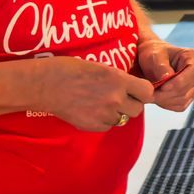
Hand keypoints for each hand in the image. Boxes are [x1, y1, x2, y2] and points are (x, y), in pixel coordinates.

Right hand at [32, 58, 154, 131]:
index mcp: (118, 80)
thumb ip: (118, 78)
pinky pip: (107, 126)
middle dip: (131, 104)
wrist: (45, 84)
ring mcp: (104, 115)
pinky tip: (91, 110)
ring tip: (101, 103)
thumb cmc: (69, 69)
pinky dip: (103, 120)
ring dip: (116, 113)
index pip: (147, 92)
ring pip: (122, 119)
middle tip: (119, 98)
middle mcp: (115, 99)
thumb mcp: (101, 67)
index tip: (137, 90)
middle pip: (137, 110)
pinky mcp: (93, 126)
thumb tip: (131, 87)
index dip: (143, 92)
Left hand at [138, 39, 193, 111]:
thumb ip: (160, 66)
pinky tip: (157, 96)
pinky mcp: (189, 97)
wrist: (151, 61)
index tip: (162, 87)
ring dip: (164, 100)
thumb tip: (167, 77)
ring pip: (183, 100)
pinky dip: (166, 104)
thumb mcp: (154, 55)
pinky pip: (179, 106)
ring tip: (151, 93)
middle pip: (187, 89)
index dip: (179, 82)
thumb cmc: (153, 53)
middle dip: (167, 94)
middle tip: (149, 93)